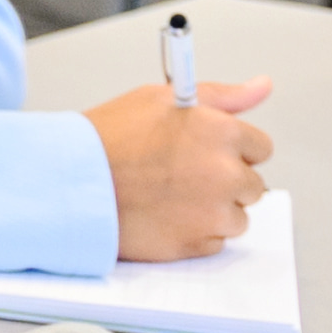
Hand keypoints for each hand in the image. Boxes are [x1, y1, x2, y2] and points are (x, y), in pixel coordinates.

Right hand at [85, 76, 274, 259]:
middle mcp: (226, 173)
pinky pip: (213, 243)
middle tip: (183, 176)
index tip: (207, 153)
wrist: (70, 183)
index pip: (260, 148)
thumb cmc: (108, 139)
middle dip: (225, 182)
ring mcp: (213, 213)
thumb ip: (222, 96)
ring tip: (170, 198)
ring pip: (236, 217)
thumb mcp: (162, 100)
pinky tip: (164, 217)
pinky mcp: (195, 244)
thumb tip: (261, 87)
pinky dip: (194, 234)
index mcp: (223, 132)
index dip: (232, 150)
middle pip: (251, 186)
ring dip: (213, 211)